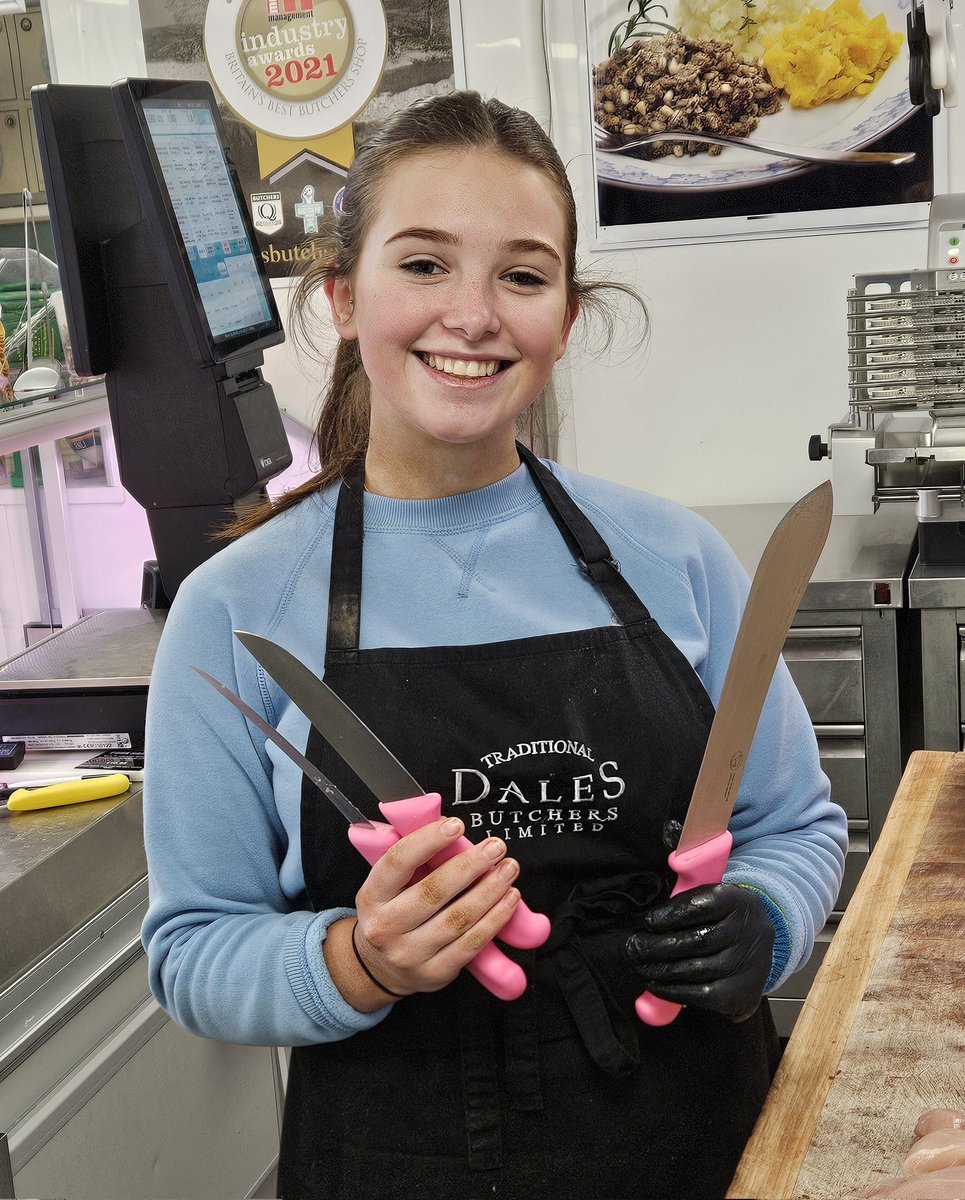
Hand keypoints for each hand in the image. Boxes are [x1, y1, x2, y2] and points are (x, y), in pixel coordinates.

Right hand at [335, 817, 520, 1005]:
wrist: (381, 967)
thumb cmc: (392, 912)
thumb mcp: (386, 886)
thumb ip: (409, 858)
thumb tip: (444, 823)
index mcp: (372, 896)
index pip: (397, 862)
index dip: (428, 840)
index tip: (455, 825)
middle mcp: (386, 926)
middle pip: (433, 891)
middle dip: (470, 865)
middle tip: (495, 846)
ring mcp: (410, 953)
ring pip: (457, 919)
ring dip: (489, 891)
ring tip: (508, 869)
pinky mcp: (435, 973)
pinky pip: (471, 944)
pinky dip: (495, 920)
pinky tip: (509, 900)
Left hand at [625, 883, 774, 1022]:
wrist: (757, 953)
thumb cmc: (723, 922)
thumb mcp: (712, 901)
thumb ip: (686, 897)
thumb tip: (654, 907)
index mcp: (740, 901)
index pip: (702, 905)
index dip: (671, 914)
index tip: (648, 921)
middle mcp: (750, 932)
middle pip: (697, 940)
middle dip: (657, 945)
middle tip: (633, 947)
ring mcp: (749, 965)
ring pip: (696, 969)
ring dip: (660, 969)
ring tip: (640, 965)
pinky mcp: (741, 993)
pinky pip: (701, 994)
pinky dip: (672, 991)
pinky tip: (655, 984)